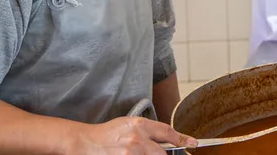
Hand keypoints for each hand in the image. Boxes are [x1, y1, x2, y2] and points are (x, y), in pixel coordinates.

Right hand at [75, 116, 197, 154]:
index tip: (192, 143)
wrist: (85, 143)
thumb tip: (166, 139)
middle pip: (163, 154)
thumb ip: (147, 130)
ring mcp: (130, 154)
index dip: (182, 139)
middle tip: (161, 154)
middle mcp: (137, 140)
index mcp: (139, 125)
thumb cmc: (106, 134)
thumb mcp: (128, 124)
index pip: (167, 132)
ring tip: (137, 152)